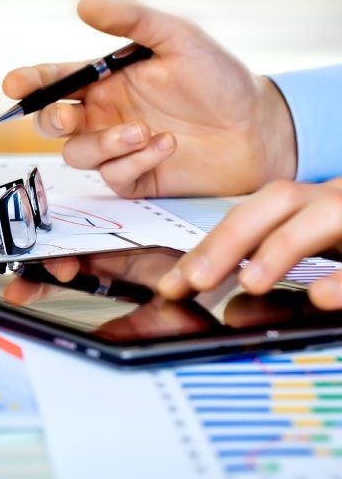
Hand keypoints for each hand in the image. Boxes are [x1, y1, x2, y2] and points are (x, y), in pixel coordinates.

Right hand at [2, 0, 296, 197]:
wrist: (258, 128)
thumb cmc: (219, 80)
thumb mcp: (178, 38)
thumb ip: (131, 19)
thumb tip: (84, 4)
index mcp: (105, 80)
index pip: (53, 81)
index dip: (29, 83)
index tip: (14, 84)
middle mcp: (104, 115)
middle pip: (51, 124)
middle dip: (51, 121)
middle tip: (68, 117)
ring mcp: (117, 148)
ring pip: (77, 155)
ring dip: (103, 144)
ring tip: (144, 132)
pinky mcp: (134, 178)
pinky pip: (112, 177)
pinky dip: (134, 162)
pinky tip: (166, 146)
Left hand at [157, 179, 341, 309]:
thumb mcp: (313, 244)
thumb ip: (268, 260)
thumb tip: (207, 285)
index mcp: (309, 205)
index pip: (249, 216)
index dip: (208, 245)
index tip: (172, 284)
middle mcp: (336, 201)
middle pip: (278, 203)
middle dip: (230, 240)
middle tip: (193, 280)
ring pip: (327, 214)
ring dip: (284, 247)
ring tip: (252, 282)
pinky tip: (323, 296)